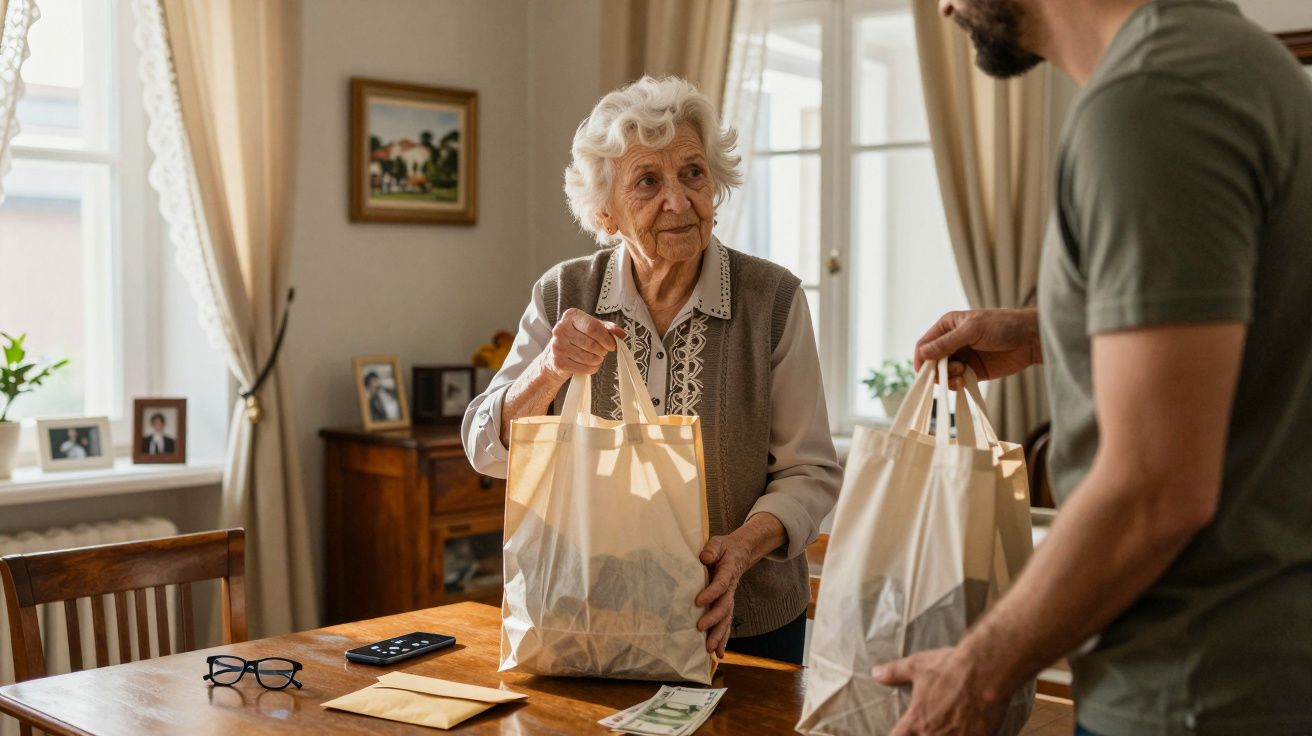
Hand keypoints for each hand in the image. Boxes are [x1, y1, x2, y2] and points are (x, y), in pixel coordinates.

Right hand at [543, 308, 625, 379]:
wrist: (557, 353)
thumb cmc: (578, 337)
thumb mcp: (593, 327)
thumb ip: (608, 328)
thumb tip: (621, 334)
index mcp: (571, 316)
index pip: (592, 327)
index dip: (605, 338)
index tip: (612, 345)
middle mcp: (561, 329)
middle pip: (591, 344)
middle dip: (602, 351)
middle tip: (602, 351)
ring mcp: (557, 346)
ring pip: (588, 357)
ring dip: (597, 360)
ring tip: (596, 357)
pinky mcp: (558, 362)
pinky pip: (583, 368)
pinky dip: (591, 368)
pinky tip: (590, 365)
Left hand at [694, 534, 752, 657]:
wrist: (740, 553)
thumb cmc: (724, 548)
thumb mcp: (718, 543)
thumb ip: (712, 549)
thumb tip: (704, 557)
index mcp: (728, 572)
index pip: (720, 585)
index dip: (711, 593)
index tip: (698, 602)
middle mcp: (730, 588)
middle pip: (725, 607)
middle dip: (714, 620)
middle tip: (700, 629)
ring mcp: (729, 598)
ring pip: (726, 619)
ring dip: (719, 635)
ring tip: (710, 650)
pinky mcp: (726, 604)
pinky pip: (725, 623)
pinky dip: (723, 639)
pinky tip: (718, 654)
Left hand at [873, 647, 1007, 735]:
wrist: (986, 671)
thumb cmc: (950, 668)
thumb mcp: (917, 666)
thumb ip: (894, 673)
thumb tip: (876, 673)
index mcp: (917, 721)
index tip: (899, 733)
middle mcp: (934, 735)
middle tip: (924, 731)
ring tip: (944, 731)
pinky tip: (963, 732)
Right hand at [914, 308, 1040, 388]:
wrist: (1030, 339)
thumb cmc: (1002, 326)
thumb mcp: (971, 331)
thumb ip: (946, 343)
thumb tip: (923, 353)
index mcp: (947, 326)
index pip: (924, 344)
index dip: (920, 359)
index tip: (922, 373)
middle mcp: (952, 342)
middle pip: (931, 361)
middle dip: (936, 370)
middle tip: (952, 371)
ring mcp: (962, 357)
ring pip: (943, 373)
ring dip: (948, 377)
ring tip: (962, 374)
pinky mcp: (973, 371)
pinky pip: (956, 381)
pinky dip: (956, 384)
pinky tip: (964, 381)